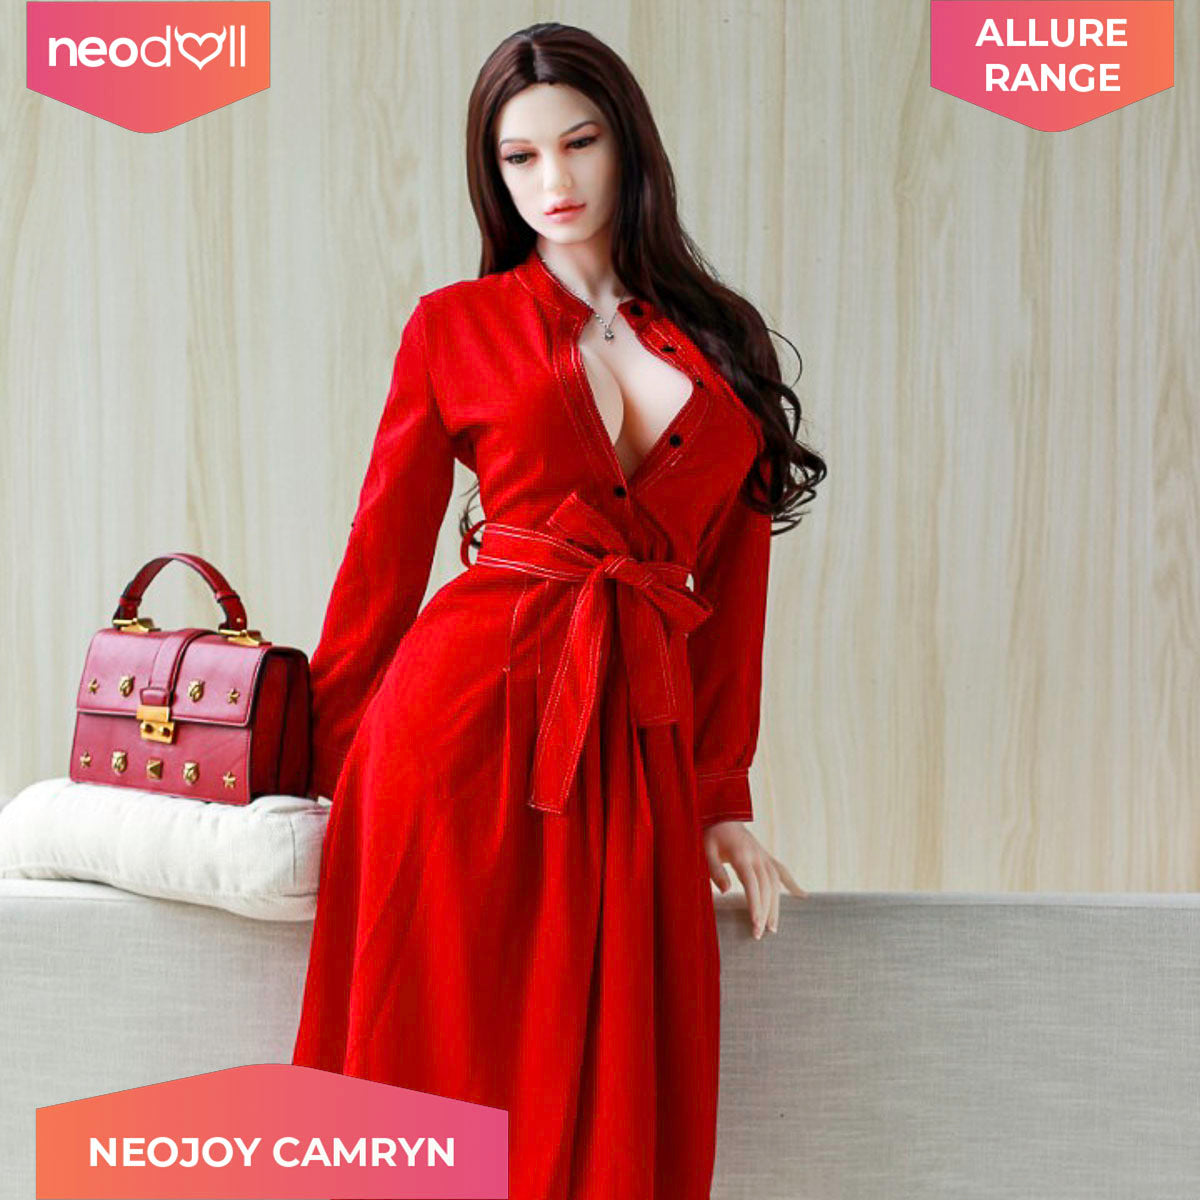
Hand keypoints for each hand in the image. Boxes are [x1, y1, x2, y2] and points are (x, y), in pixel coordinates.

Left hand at [703, 821, 807, 938]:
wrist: (721, 814)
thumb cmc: (710, 835)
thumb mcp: (705, 851)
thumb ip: (715, 870)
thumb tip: (727, 891)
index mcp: (741, 855)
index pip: (752, 884)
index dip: (755, 905)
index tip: (756, 924)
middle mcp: (757, 856)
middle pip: (766, 887)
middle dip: (765, 911)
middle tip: (761, 934)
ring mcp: (763, 855)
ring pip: (776, 883)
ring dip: (776, 905)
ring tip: (774, 927)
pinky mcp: (765, 856)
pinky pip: (781, 871)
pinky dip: (792, 883)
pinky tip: (803, 896)